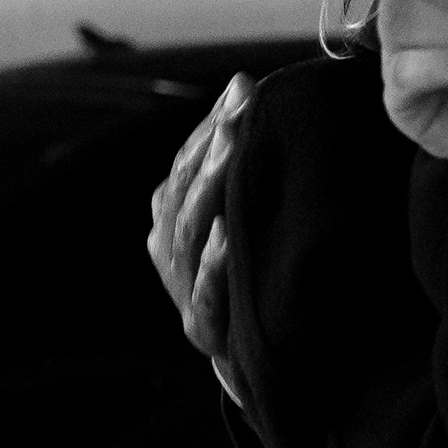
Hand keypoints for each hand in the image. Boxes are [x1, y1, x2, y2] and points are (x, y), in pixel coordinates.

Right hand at [148, 75, 249, 365]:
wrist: (276, 364)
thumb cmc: (264, 276)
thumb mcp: (245, 218)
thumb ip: (236, 163)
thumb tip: (245, 84)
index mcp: (174, 220)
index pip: (184, 165)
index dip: (210, 126)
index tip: (242, 89)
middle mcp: (171, 253)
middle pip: (183, 194)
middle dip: (211, 146)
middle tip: (241, 108)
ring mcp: (183, 294)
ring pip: (187, 236)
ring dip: (209, 191)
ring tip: (232, 152)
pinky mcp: (204, 333)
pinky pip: (204, 296)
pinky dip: (213, 265)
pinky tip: (229, 235)